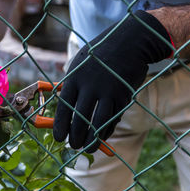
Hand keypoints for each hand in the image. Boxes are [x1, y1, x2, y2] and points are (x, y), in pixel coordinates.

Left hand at [53, 11, 172, 152]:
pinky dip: (107, 130)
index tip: (59, 138)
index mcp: (75, 77)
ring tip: (87, 149)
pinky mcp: (124, 96)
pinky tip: (101, 136)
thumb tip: (64, 111)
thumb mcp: (80, 63)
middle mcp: (90, 86)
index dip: (60, 126)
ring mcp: (109, 92)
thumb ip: (72, 85)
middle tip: (73, 146)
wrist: (130, 42)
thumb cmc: (99, 55)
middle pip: (80, 119)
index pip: (64, 107)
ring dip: (92, 140)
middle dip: (75, 137)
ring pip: (98, 123)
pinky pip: (114, 118)